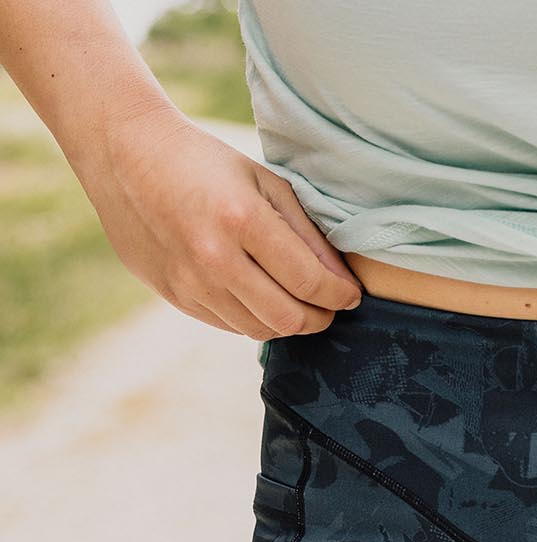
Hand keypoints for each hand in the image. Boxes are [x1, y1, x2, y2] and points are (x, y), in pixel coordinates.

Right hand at [77, 104, 362, 337]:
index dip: (340, 296)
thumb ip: (306, 234)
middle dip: (320, 319)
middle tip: (330, 307)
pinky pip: (231, 325)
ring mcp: (191, 282)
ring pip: (260, 329)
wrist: (125, 156)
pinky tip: (262, 298)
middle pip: (289, 318)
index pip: (309, 282)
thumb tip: (341, 282)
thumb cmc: (206, 164)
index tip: (351, 295)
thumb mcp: (264, 182)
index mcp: (242, 219)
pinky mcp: (176, 295)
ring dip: (288, 323)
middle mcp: (214, 257)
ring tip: (298, 303)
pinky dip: (256, 319)